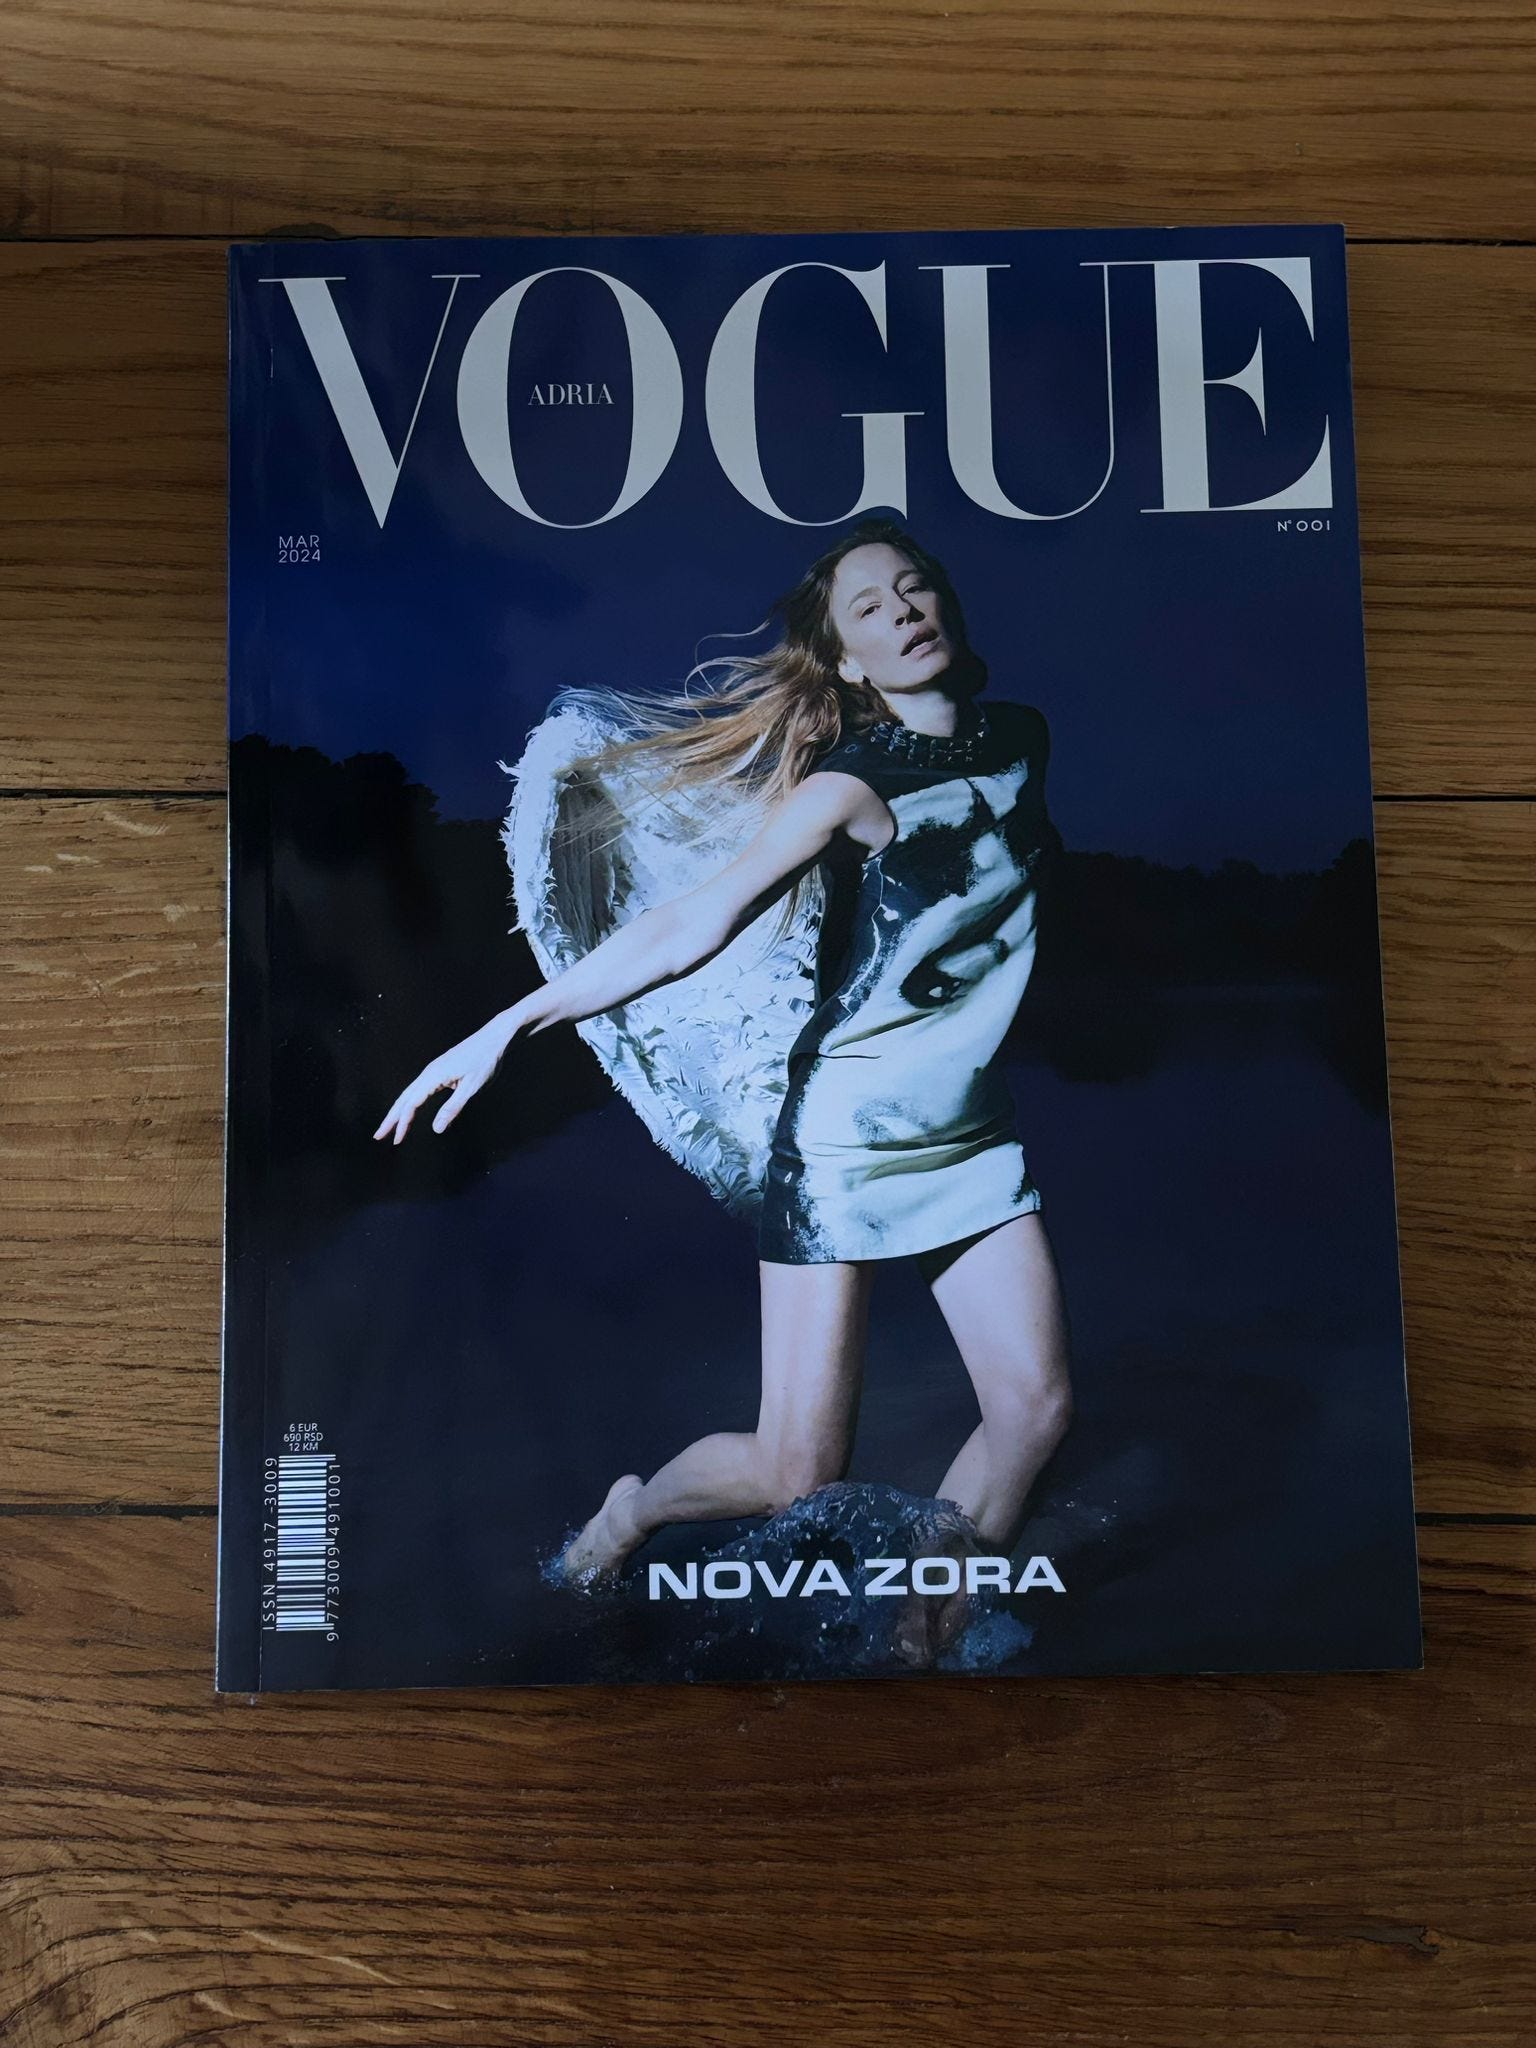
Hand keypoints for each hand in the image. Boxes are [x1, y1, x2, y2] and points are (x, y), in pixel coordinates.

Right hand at [373, 1012, 517, 1144]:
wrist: (493, 1037)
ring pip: (410, 1094)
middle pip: (404, 1098)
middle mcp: (429, 1072)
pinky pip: (420, 1089)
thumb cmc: (485, 1060)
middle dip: (391, 1118)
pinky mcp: (439, 1070)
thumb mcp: (471, 1087)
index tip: (396, 1140)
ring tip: (390, 1127)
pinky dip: (412, 1103)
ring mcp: (433, 1070)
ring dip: (399, 1111)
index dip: (402, 1123)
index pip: (411, 1103)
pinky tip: (411, 1112)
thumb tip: (436, 1129)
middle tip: (378, 1136)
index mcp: (434, 1076)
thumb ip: (453, 1108)